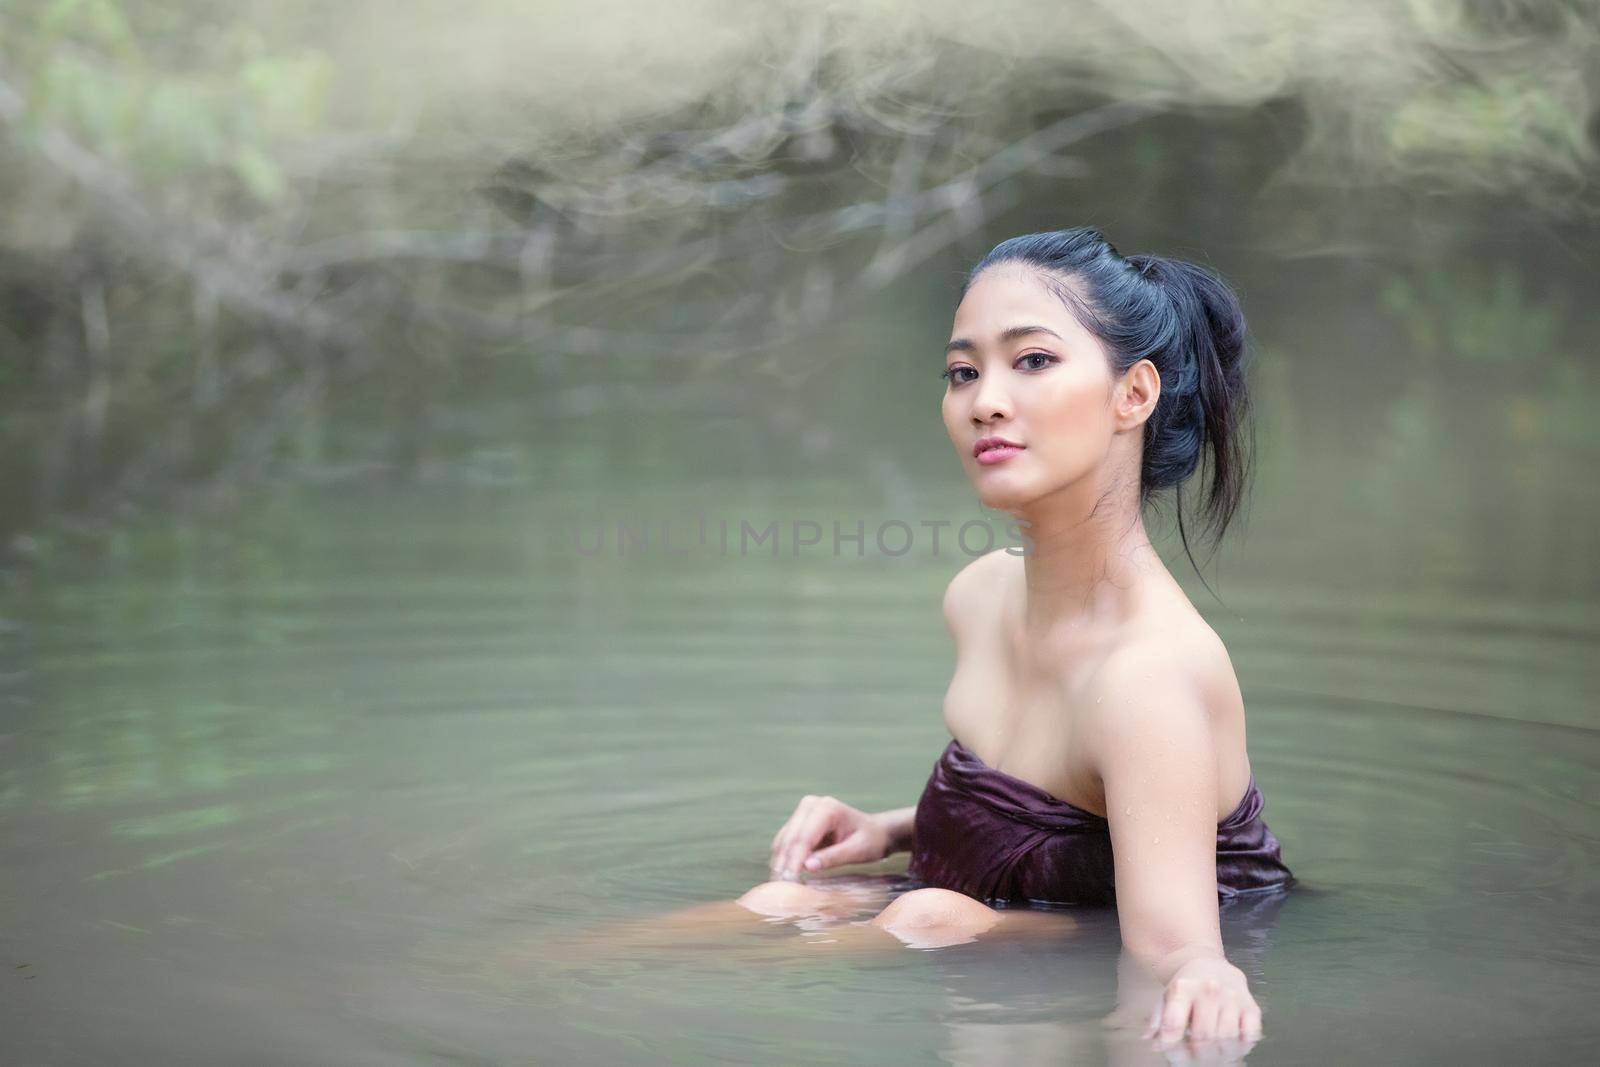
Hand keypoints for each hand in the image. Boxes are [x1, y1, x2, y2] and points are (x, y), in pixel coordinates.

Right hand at [768, 794, 890, 879]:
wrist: (874, 831)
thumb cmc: (870, 840)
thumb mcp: (858, 850)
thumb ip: (834, 857)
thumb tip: (807, 867)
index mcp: (827, 808)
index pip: (804, 837)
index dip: (795, 859)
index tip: (790, 879)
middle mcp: (811, 805)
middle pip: (790, 837)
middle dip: (784, 862)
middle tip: (781, 886)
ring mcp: (803, 812)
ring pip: (783, 839)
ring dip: (780, 861)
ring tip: (779, 884)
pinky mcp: (799, 823)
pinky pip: (785, 841)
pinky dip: (783, 858)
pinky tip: (784, 875)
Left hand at [1143, 955, 1262, 1049]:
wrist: (1211, 966)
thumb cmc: (1187, 988)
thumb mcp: (1166, 997)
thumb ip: (1158, 1021)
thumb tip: (1152, 1042)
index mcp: (1184, 987)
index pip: (1175, 1023)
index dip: (1171, 1043)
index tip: (1169, 1049)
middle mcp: (1210, 989)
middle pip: (1204, 1036)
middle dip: (1198, 1054)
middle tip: (1196, 1057)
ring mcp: (1233, 997)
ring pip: (1227, 1037)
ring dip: (1219, 1052)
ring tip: (1212, 1053)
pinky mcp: (1252, 1007)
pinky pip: (1250, 1034)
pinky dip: (1241, 1046)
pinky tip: (1231, 1044)